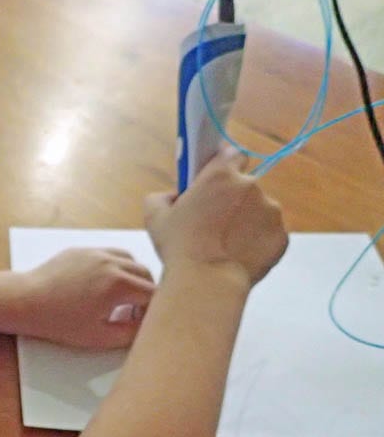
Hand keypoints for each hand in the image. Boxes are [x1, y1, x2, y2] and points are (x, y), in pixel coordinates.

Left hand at [14, 247, 155, 348]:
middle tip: (136, 312)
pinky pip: (110, 253)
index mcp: (119, 283)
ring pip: (130, 259)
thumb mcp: (100, 336)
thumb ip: (131, 333)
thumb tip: (146, 327)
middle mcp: (111, 262)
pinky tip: (105, 283)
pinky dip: (117, 266)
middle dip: (147, 293)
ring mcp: (96, 251)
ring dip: (134, 276)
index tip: (144, 323)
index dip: (153, 311)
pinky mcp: (82, 249)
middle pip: (146, 273)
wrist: (25, 301)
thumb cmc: (59, 321)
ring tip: (124, 296)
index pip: (153, 294)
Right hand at [145, 146, 287, 285]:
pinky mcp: (281, 237)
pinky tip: (237, 256)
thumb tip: (174, 197)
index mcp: (221, 175)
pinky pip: (269, 234)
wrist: (207, 283)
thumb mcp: (155, 216)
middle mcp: (251, 187)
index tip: (214, 179)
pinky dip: (257, 242)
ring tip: (224, 245)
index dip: (223, 166)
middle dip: (233, 199)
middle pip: (245, 185)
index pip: (231, 153)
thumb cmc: (179, 247)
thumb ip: (162, 197)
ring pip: (259, 210)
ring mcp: (271, 212)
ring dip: (246, 221)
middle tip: (213, 221)